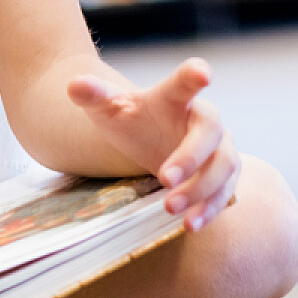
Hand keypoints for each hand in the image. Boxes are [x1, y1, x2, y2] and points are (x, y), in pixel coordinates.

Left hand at [67, 58, 238, 230]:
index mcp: (174, 97)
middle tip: (164, 178)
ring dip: (201, 189)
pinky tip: (189, 225)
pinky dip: (209, 209)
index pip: (185, 82)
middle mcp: (203, 119)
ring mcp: (219, 147)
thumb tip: (73, 85)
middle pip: (211, 133)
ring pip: (224, 166)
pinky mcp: (222, 174)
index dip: (195, 74)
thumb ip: (94, 95)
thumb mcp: (107, 107)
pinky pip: (224, 192)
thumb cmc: (129, 119)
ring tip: (170, 207)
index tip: (202, 72)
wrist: (147, 138)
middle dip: (191, 157)